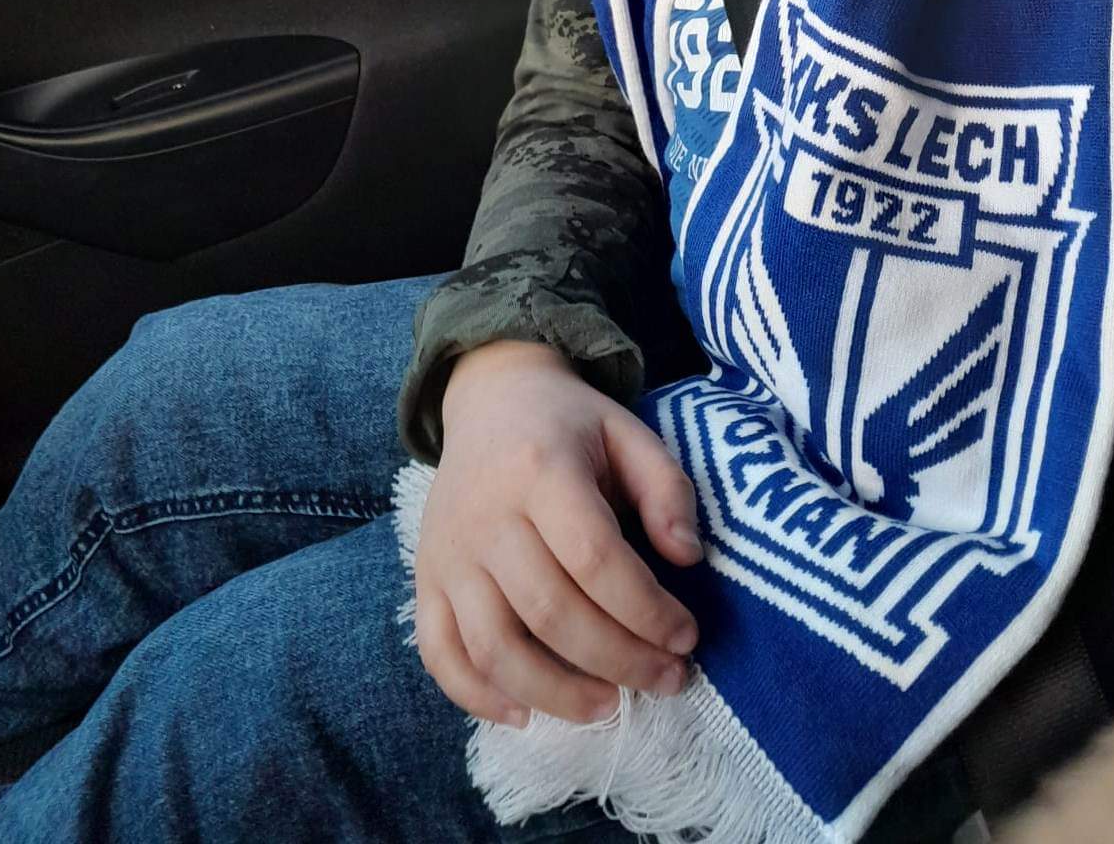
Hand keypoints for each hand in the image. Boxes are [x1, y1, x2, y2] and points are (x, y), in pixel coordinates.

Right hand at [412, 339, 703, 727]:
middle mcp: (486, 515)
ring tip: (609, 707)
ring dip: (556, 692)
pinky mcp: (425, 579)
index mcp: (541, 469)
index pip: (595, 558)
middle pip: (551, 611)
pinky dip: (476, 696)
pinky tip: (527, 714)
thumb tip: (687, 558)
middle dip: (619, 660)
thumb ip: (666, 489)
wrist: (490, 398)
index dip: (647, 609)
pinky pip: (439, 652)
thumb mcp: (628, 432)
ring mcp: (448, 552)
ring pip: (494, 646)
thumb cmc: (570, 425)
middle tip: (667, 681)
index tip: (687, 637)